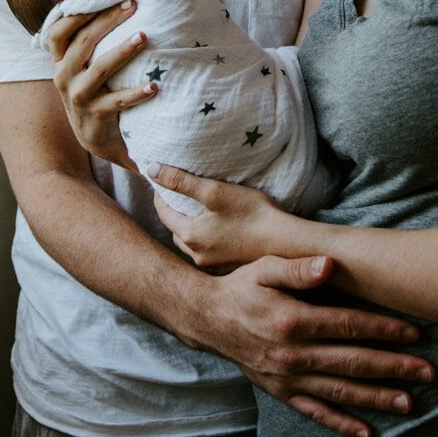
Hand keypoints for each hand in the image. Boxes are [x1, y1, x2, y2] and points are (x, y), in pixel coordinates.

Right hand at [47, 1, 156, 167]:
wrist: (95, 137)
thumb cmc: (94, 90)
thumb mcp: (83, 67)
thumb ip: (91, 41)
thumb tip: (123, 2)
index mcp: (61, 60)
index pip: (59, 31)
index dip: (79, 13)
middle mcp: (64, 76)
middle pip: (83, 42)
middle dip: (108, 21)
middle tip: (133, 6)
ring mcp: (78, 97)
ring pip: (100, 68)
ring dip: (123, 51)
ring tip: (143, 36)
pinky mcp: (96, 116)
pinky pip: (117, 101)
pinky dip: (136, 93)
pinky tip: (154, 86)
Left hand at [152, 164, 285, 268]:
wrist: (286, 244)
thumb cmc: (252, 214)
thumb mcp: (214, 191)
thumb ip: (181, 181)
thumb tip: (151, 170)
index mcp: (190, 236)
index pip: (163, 213)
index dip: (160, 195)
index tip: (160, 181)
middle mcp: (197, 255)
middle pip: (175, 230)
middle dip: (172, 213)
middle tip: (175, 196)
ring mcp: (212, 265)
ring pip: (190, 243)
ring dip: (187, 227)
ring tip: (194, 212)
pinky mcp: (227, 267)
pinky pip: (207, 252)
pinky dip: (204, 239)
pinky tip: (215, 230)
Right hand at [199, 256, 433, 436]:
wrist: (208, 318)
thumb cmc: (240, 286)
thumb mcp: (264, 267)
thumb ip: (298, 268)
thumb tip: (329, 264)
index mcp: (293, 320)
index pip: (348, 325)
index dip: (383, 328)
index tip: (413, 332)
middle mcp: (294, 353)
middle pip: (353, 361)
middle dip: (393, 366)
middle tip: (428, 371)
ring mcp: (289, 377)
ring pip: (341, 390)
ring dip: (377, 396)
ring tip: (409, 400)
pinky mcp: (282, 392)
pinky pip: (316, 412)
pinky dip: (342, 424)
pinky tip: (367, 432)